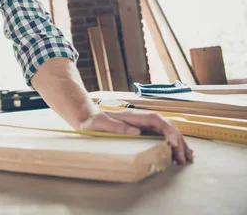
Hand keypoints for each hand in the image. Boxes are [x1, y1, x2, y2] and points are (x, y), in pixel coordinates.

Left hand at [79, 110, 193, 163]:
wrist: (87, 120)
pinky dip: (172, 146)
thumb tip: (136, 132)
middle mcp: (142, 120)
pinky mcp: (143, 133)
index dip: (167, 130)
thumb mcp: (100, 124)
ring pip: (167, 132)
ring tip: (186, 159)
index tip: (174, 143)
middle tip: (183, 158)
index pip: (156, 120)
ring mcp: (144, 126)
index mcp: (133, 116)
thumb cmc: (92, 122)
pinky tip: (179, 154)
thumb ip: (116, 127)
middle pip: (166, 127)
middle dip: (177, 141)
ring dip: (179, 144)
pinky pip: (162, 138)